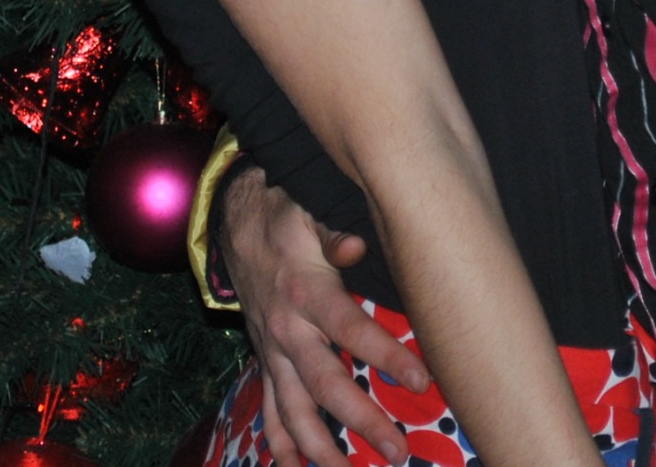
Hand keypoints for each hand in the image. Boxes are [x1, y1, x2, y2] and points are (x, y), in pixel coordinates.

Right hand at [220, 164, 429, 466]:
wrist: (235, 223)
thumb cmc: (287, 217)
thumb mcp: (309, 212)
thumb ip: (334, 232)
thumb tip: (356, 246)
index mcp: (306, 292)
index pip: (351, 330)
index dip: (384, 356)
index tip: (420, 380)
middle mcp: (287, 330)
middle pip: (325, 384)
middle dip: (361, 420)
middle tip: (397, 450)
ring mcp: (272, 352)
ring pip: (294, 410)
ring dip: (321, 448)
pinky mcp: (265, 362)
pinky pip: (269, 410)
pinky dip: (281, 445)